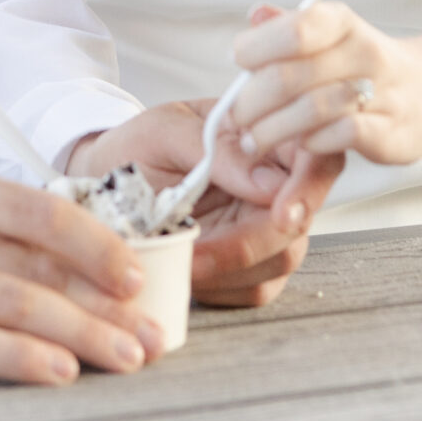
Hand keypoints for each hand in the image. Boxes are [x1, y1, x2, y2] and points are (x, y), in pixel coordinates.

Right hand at [0, 173, 167, 383]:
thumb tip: (52, 262)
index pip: (36, 209)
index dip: (97, 242)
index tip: (139, 274)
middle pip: (37, 264)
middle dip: (106, 303)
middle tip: (155, 336)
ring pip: (13, 303)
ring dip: (81, 334)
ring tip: (126, 360)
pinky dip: (17, 358)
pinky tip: (56, 373)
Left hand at [68, 102, 341, 307]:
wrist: (104, 180)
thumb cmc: (138, 145)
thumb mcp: (165, 131)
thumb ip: (217, 150)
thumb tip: (270, 183)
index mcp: (266, 136)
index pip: (317, 158)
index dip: (309, 188)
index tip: (281, 214)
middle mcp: (276, 184)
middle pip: (299, 222)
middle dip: (250, 243)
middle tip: (195, 252)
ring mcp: (266, 228)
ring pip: (280, 261)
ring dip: (229, 269)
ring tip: (178, 257)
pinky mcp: (250, 267)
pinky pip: (255, 289)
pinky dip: (220, 288)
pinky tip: (185, 270)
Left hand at [229, 1, 421, 165]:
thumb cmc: (361, 64)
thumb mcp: (328, 36)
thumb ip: (288, 27)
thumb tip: (255, 15)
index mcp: (341, 22)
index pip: (295, 29)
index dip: (257, 48)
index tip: (238, 64)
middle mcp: (364, 52)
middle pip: (292, 76)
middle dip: (252, 101)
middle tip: (234, 118)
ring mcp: (382, 94)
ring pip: (313, 109)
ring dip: (272, 129)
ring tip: (252, 141)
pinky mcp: (392, 133)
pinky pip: (342, 137)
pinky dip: (312, 143)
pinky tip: (299, 146)